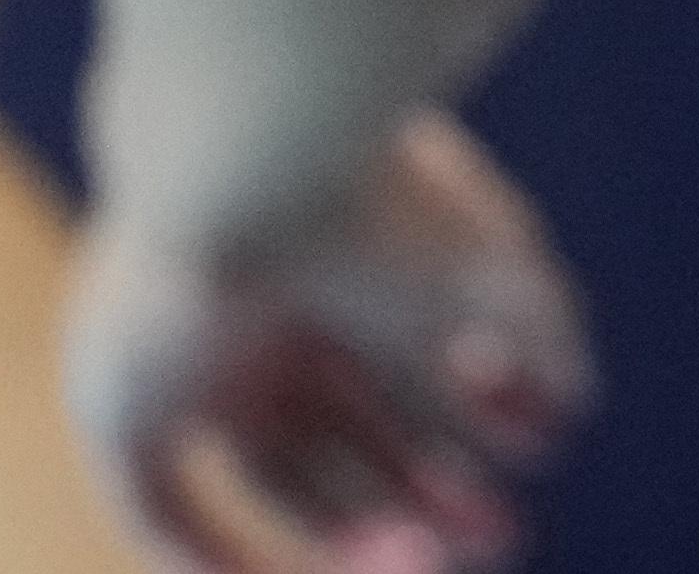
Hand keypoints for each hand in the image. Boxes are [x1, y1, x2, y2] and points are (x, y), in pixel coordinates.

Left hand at [61, 115, 588, 573]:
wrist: (250, 164)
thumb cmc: (379, 207)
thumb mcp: (495, 267)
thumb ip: (548, 327)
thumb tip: (578, 396)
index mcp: (342, 263)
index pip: (410, 367)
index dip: (479, 425)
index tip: (544, 454)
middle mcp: (268, 315)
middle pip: (350, 433)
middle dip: (427, 493)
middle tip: (499, 540)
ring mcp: (192, 362)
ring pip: (274, 477)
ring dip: (351, 535)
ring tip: (428, 566)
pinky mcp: (120, 404)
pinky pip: (158, 509)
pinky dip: (213, 561)